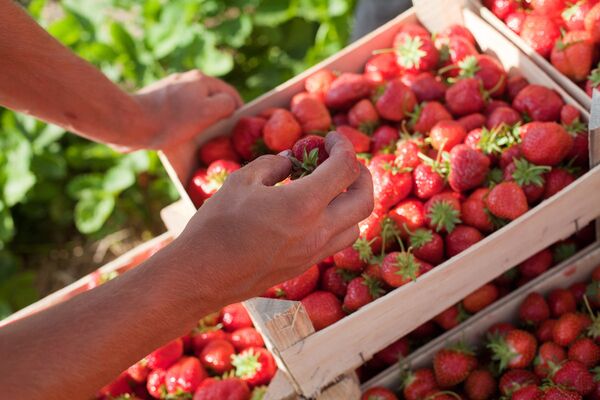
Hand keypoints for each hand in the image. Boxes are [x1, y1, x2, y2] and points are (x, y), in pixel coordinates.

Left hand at [128, 70, 242, 150]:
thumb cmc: (172, 120)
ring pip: (194, 105)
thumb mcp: (207, 112)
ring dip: (199, 119)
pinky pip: (179, 111)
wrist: (131, 123)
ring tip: (199, 137)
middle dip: (217, 115)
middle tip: (219, 135)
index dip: (238, 111)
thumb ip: (226, 104)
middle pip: (211, 98)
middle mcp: (186, 80)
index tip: (239, 128)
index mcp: (201, 80)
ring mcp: (170, 89)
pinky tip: (178, 134)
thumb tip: (229, 105)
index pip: (229, 93)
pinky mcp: (157, 101)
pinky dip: (183, 122)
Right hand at [170, 132, 373, 305]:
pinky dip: (338, 220)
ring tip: (332, 187)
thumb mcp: (242, 181)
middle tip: (342, 161)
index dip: (343, 146)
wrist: (203, 275)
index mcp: (303, 204)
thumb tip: (292, 162)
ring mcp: (314, 252)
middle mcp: (317, 231)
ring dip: (352, 200)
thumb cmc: (216, 224)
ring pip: (356, 224)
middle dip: (360, 174)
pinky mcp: (305, 265)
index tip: (331, 138)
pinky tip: (316, 211)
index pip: (344, 168)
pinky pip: (336, 241)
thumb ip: (273, 165)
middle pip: (364, 200)